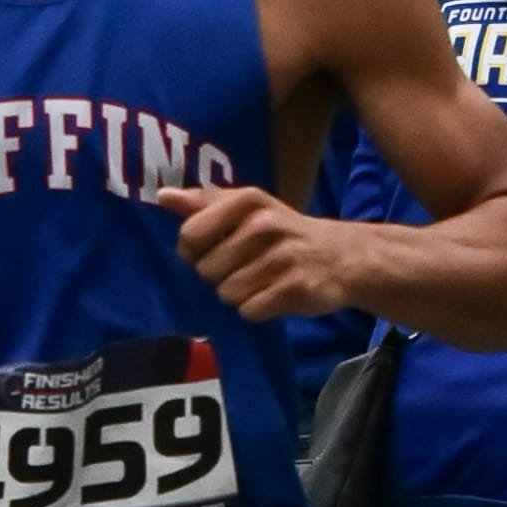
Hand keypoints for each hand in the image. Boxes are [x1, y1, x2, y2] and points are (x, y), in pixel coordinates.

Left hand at [157, 184, 347, 319]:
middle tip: (246, 267)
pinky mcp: (295, 289)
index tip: (214, 249)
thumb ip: (203, 202)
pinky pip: (249, 311)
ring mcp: (281, 258)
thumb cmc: (283, 232)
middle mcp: (264, 225)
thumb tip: (163, 196)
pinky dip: (257, 309)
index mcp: (248, 201)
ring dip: (239, 295)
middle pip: (206, 270)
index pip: (191, 235)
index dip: (194, 251)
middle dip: (220, 275)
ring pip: (227, 294)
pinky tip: (273, 295)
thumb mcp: (248, 208)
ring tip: (262, 281)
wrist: (343, 256)